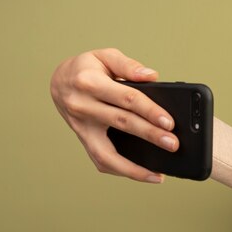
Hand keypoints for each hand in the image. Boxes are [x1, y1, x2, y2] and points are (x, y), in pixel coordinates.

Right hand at [50, 48, 177, 182]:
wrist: (59, 81)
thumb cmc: (87, 68)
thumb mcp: (105, 56)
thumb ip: (128, 66)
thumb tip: (152, 76)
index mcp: (90, 82)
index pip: (126, 99)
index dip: (149, 110)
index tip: (169, 122)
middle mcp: (83, 106)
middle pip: (122, 124)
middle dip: (150, 136)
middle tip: (173, 144)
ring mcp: (81, 127)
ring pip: (106, 154)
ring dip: (133, 168)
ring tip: (157, 176)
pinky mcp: (83, 140)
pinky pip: (101, 161)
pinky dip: (122, 171)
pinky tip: (142, 175)